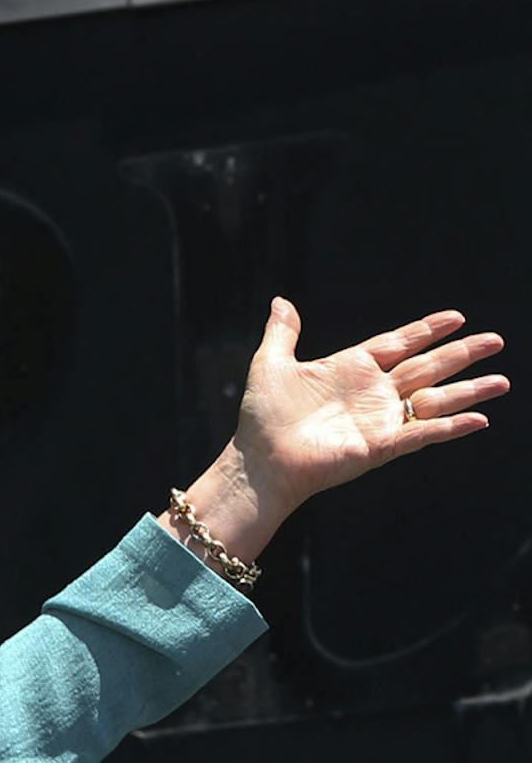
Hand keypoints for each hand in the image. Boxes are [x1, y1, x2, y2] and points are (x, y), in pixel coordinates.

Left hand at [233, 298, 507, 514]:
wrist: (259, 461)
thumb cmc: (263, 418)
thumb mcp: (272, 365)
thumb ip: (283, 333)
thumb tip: (281, 301)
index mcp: (352, 369)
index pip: (399, 343)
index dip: (427, 330)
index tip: (456, 317)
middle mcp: (372, 393)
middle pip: (427, 367)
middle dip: (462, 353)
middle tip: (496, 340)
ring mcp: (380, 420)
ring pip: (435, 400)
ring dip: (469, 390)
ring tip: (502, 380)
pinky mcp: (381, 446)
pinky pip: (423, 433)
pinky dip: (450, 427)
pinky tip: (480, 419)